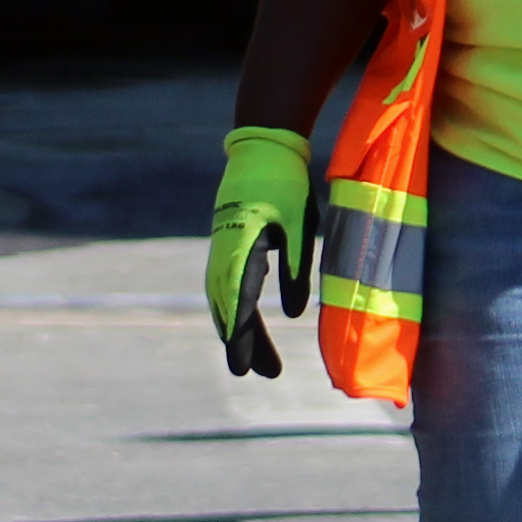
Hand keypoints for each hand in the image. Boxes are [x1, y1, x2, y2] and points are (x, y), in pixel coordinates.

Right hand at [206, 126, 314, 378]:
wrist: (263, 146)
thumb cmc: (286, 183)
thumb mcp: (299, 226)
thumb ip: (295, 269)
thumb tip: (292, 315)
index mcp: (243, 245)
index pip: (240, 301)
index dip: (242, 337)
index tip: (243, 368)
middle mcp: (225, 249)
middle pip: (229, 305)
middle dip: (241, 341)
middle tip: (253, 375)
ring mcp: (222, 246)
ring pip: (224, 296)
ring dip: (238, 327)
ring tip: (254, 360)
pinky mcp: (227, 241)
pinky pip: (225, 283)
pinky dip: (233, 307)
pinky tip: (246, 322)